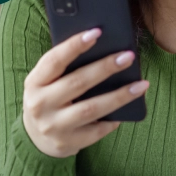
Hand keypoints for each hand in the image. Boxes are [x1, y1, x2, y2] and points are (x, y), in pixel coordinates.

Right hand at [22, 26, 149, 157]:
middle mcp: (40, 105)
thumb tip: (102, 47)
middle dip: (105, 68)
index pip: (54, 60)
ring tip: (141, 84)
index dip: (74, 45)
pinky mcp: (67, 143)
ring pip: (91, 108)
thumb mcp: (45, 82)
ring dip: (119, 95)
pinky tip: (129, 108)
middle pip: (77, 82)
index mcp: (34, 83)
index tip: (97, 32)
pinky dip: (114, 118)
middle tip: (128, 56)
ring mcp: (53, 126)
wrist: (35, 138)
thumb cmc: (48, 99)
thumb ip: (64, 67)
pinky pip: (97, 130)